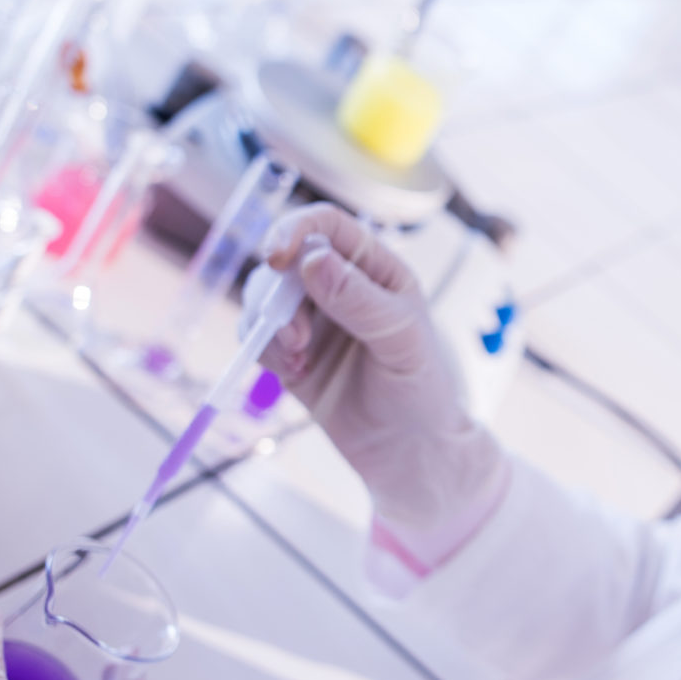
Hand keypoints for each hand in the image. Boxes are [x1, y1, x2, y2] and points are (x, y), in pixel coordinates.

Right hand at [245, 203, 504, 543]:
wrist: (408, 453)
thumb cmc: (422, 391)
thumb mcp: (401, 341)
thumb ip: (359, 300)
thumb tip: (312, 259)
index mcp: (376, 269)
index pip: (327, 226)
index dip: (296, 229)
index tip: (277, 256)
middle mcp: (339, 286)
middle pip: (285, 260)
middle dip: (278, 292)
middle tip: (295, 334)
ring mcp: (312, 319)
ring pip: (264, 296)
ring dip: (269, 323)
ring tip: (296, 358)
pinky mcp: (291, 353)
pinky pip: (258, 335)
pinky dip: (263, 349)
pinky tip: (294, 373)